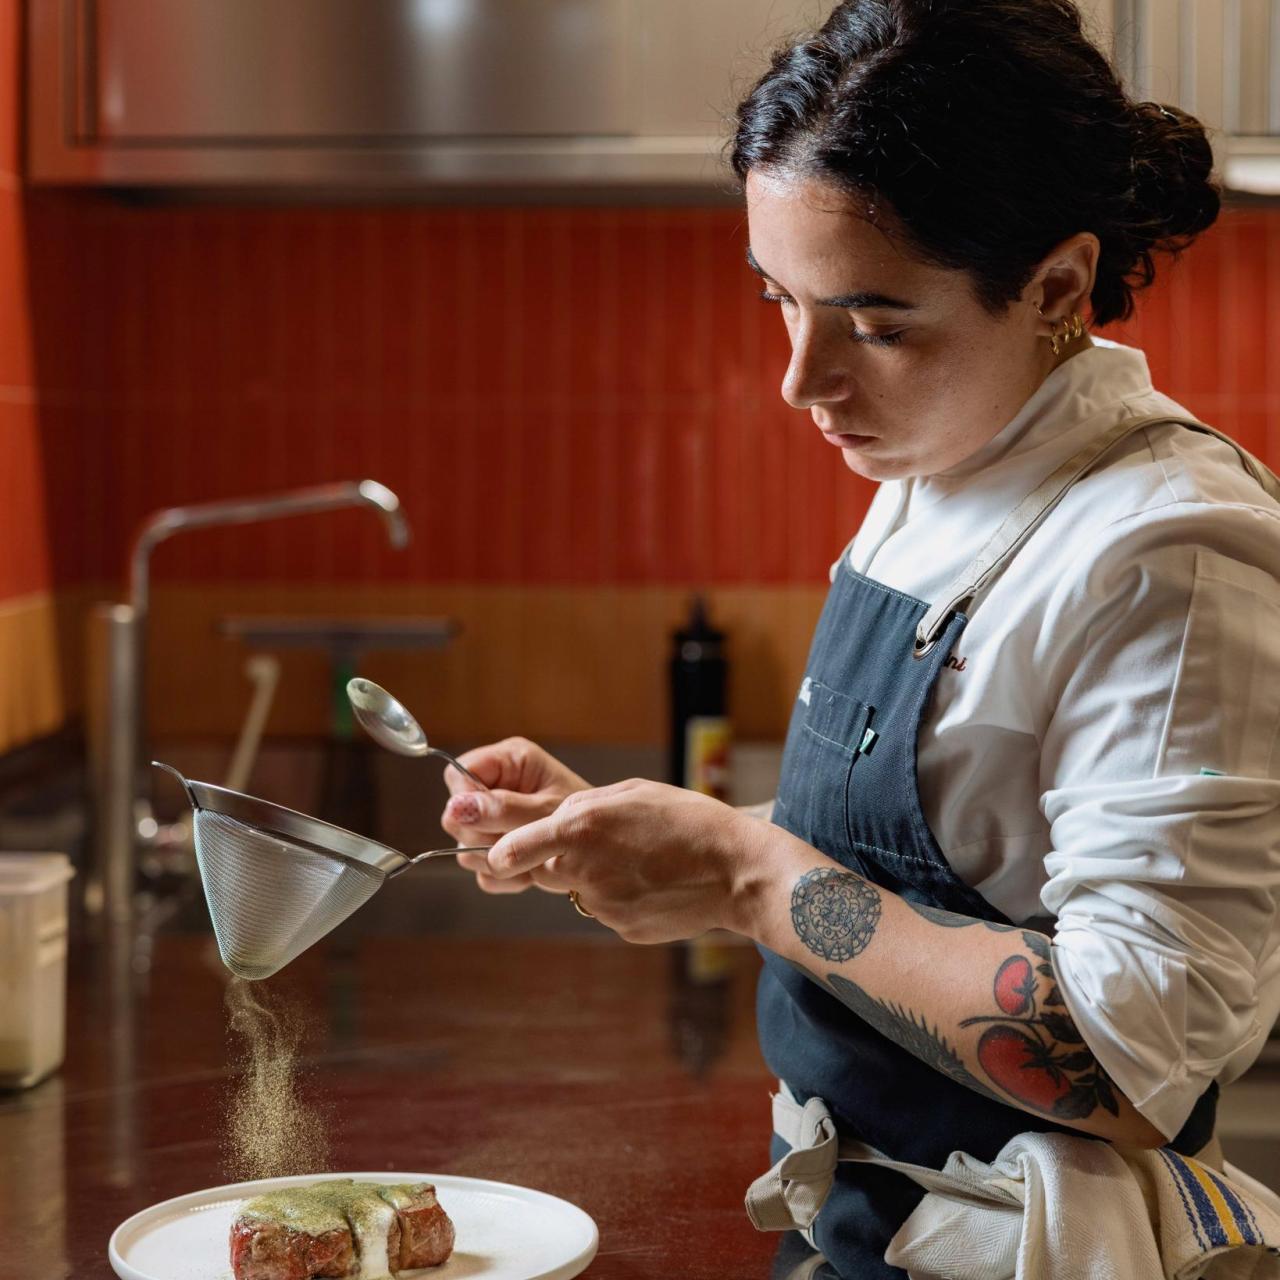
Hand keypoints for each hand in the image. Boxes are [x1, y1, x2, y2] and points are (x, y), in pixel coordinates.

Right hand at [439, 738, 590, 894]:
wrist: (604, 849)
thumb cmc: (586, 819)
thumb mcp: (546, 811)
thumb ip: (503, 809)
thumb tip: (456, 808)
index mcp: (508, 761)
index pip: (457, 773)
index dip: (465, 801)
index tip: (491, 822)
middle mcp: (496, 785)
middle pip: (455, 812)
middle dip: (483, 836)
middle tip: (519, 842)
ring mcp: (494, 817)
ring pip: (464, 843)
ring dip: (496, 860)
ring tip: (532, 860)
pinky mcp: (496, 844)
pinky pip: (479, 866)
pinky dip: (502, 876)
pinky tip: (529, 873)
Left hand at [483, 779, 766, 942]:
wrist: (736, 871)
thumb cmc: (687, 820)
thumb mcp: (631, 793)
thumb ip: (582, 808)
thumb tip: (552, 824)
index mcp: (581, 827)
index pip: (512, 850)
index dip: (499, 853)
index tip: (495, 856)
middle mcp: (584, 869)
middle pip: (541, 871)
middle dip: (551, 860)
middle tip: (594, 846)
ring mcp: (602, 904)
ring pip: (575, 891)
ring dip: (589, 877)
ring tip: (635, 860)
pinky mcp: (620, 927)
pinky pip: (605, 910)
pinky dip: (619, 897)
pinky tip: (652, 882)